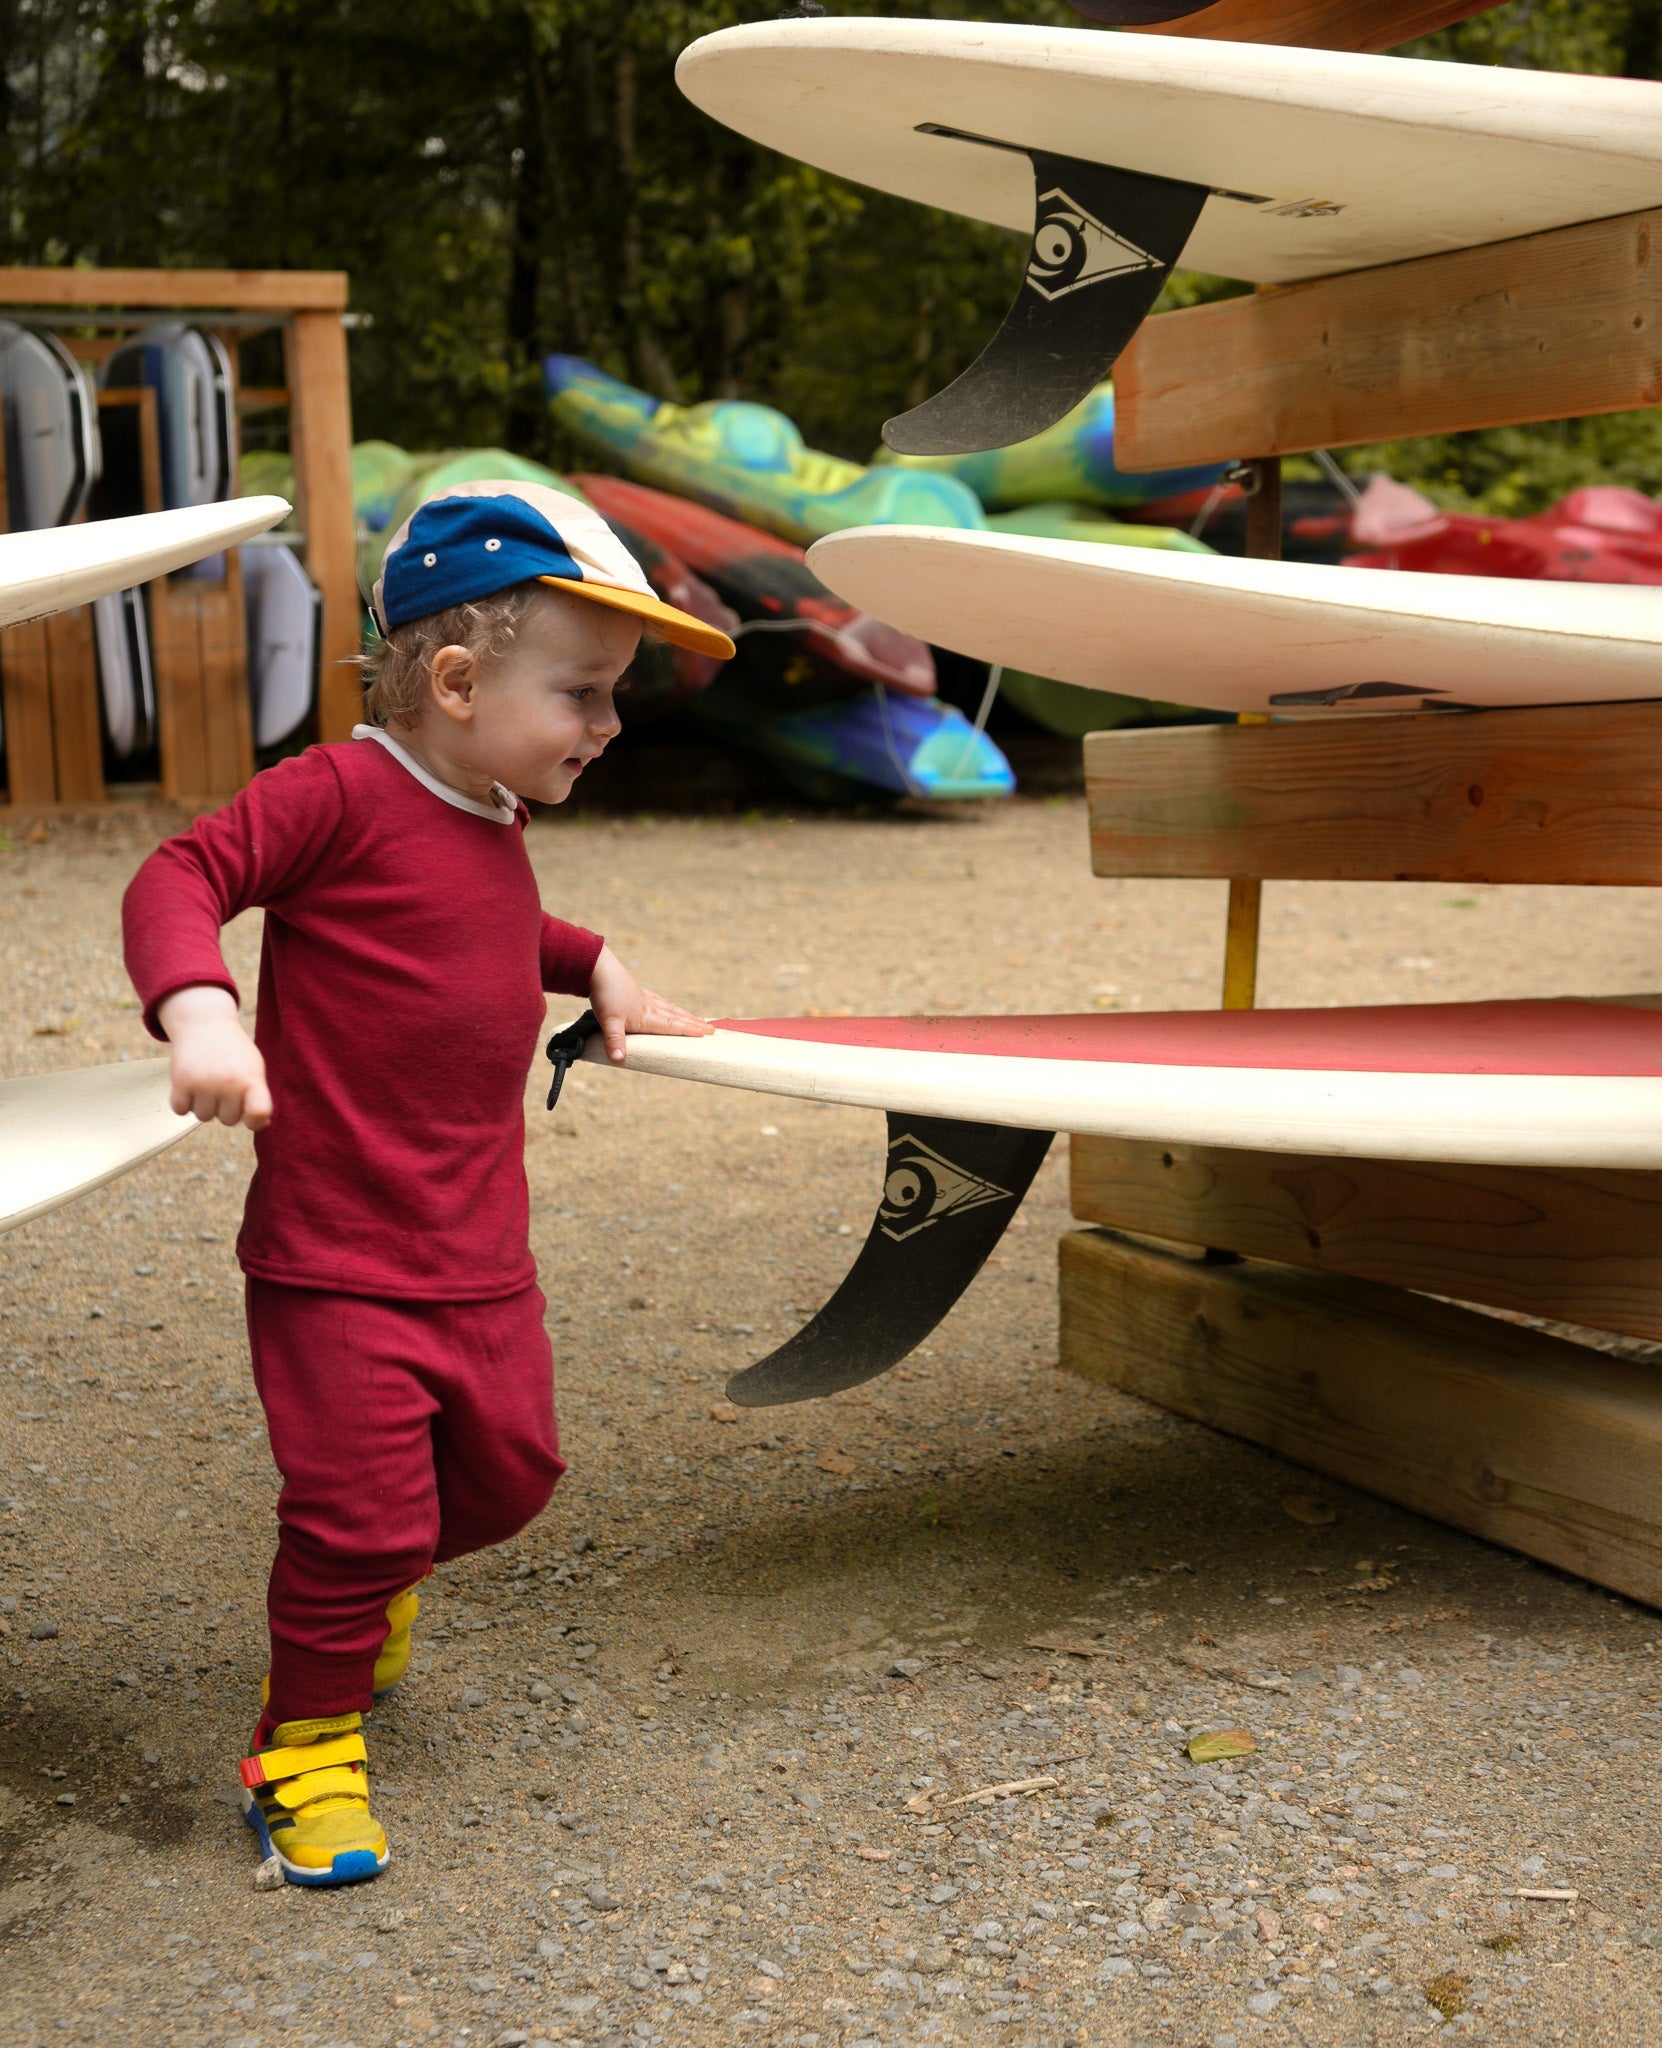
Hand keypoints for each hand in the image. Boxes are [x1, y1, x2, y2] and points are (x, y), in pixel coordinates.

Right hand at [156, 985, 272, 1129]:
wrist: (204, 1023)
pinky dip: (183, 1102)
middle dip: (225, 1107)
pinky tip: (190, 1085)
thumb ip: (258, 1096)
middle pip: (228, 1120)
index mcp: (251, 1078)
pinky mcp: (181, 1082)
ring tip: (207, 1082)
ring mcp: (204, 1083)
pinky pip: (180, 1110)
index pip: (259, 1113)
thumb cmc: (233, 1052)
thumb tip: (261, 1124)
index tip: (250, 1117)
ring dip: (203, 1104)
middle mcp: (229, 1083)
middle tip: (222, 1084)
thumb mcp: (252, 1067)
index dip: (256, 1121)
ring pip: (203, 1117)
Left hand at [588, 943, 713, 1063]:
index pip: (672, 1025)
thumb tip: (618, 1058)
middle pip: (676, 1016)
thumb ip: (615, 1040)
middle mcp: (649, 1007)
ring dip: (685, 1015)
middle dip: (694, 1023)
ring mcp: (645, 999)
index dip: (689, 1029)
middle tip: (712, 1028)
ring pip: (670, 1008)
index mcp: (646, 1016)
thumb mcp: (608, 1020)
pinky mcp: (638, 993)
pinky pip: (660, 1001)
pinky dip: (669, 1006)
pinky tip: (669, 1006)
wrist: (598, 970)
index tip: (706, 1032)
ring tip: (698, 1019)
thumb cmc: (605, 995)